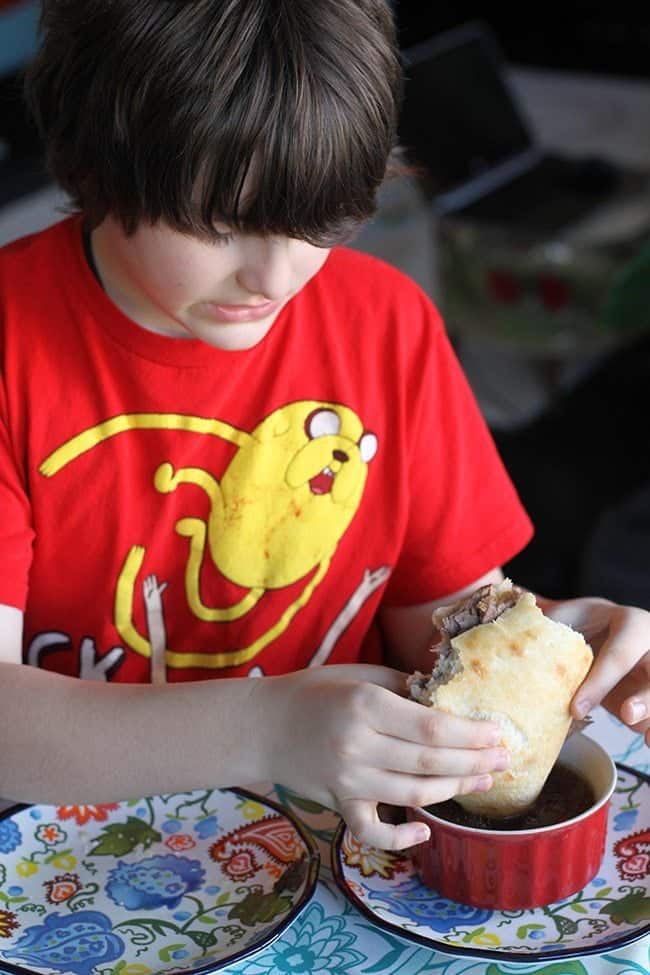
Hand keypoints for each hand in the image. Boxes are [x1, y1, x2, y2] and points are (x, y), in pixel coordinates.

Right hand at [257, 665, 507, 849]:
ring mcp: (347, 780)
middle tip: (505, 759)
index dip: (471, 733)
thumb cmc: (317, 692)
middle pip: (429, 762)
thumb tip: (450, 700)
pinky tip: (426, 832)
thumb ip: (404, 688)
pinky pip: (372, 832)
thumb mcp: (361, 676)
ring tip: (483, 780)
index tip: (498, 732)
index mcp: (366, 705)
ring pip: (414, 795)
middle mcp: (358, 745)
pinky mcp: (338, 805)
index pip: (431, 725)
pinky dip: (400, 839)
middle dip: (474, 762)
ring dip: (454, 789)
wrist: (264, 724)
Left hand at [543, 597, 649, 743]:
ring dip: (649, 713)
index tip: (575, 708)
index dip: (600, 681)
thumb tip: (511, 599)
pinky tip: (647, 740)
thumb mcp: (571, 616)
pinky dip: (649, 727)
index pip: (620, 653)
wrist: (605, 630)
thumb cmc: (585, 623)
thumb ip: (549, 616)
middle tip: (627, 714)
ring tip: (645, 738)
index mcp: (631, 624)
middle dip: (645, 696)